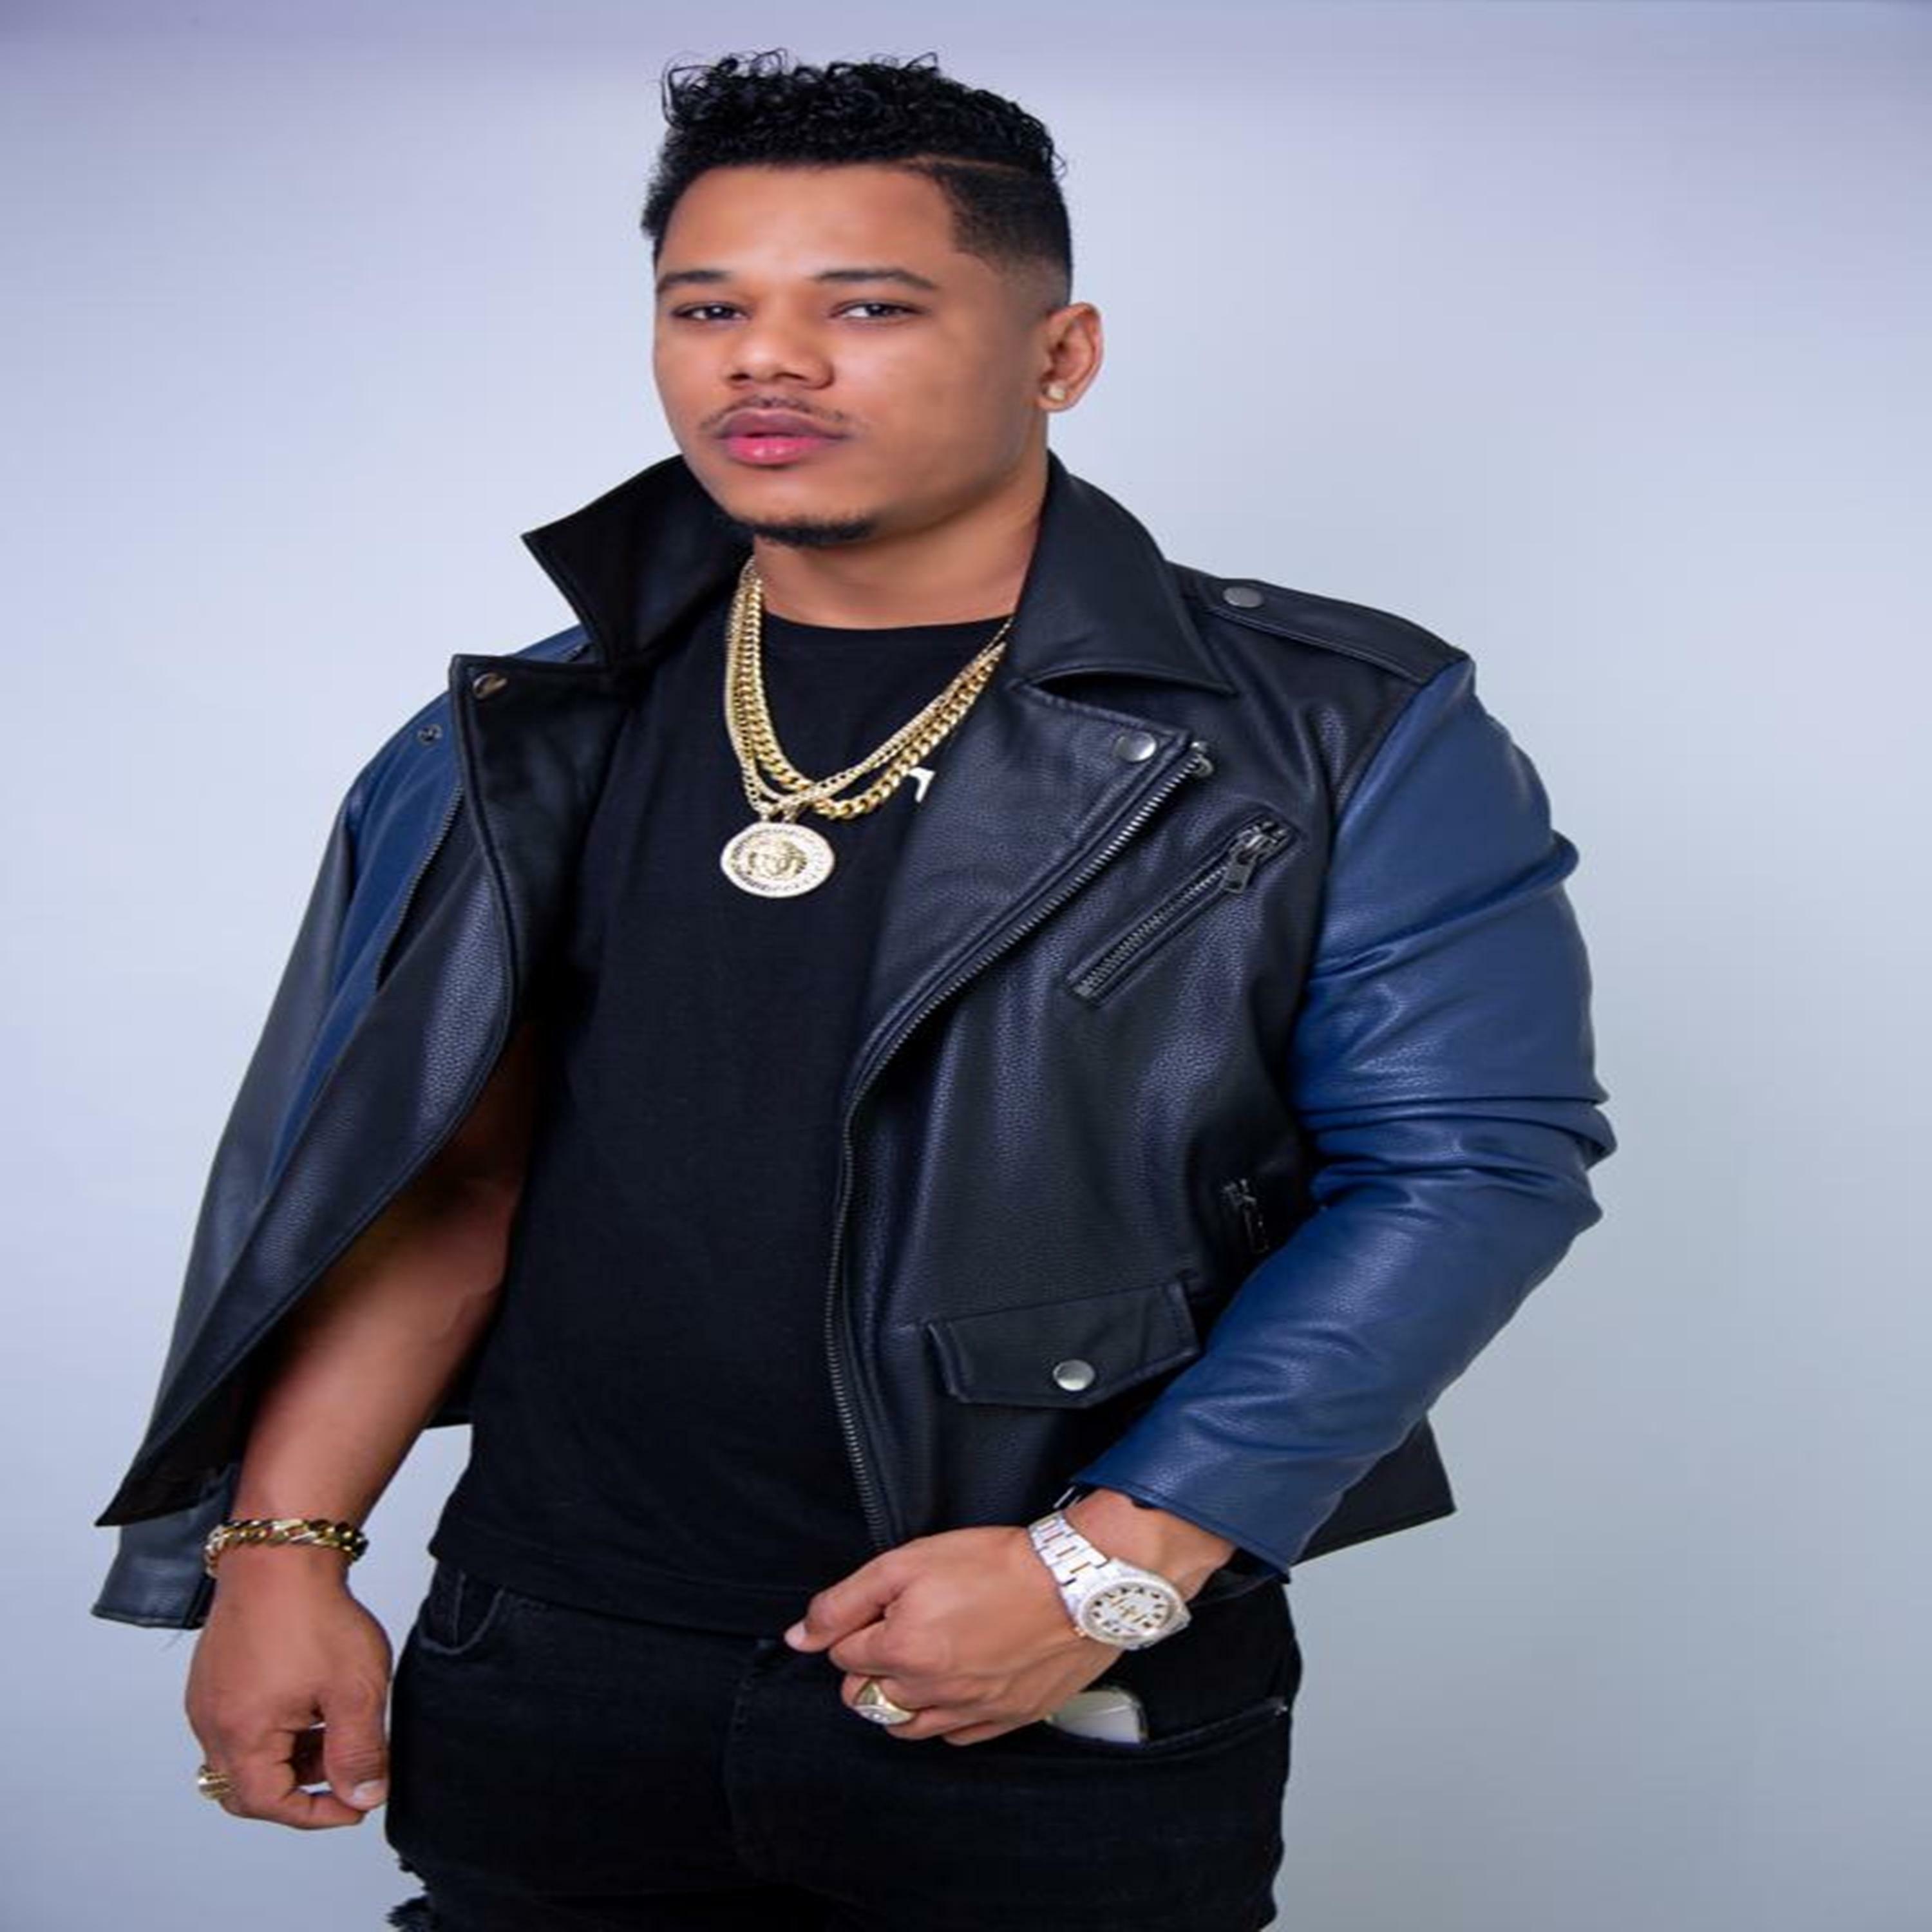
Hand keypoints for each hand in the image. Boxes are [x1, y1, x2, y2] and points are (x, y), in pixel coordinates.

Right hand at [184, 1549, 392, 1827]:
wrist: (281, 1552)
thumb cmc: (314, 1614)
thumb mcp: (354, 1689)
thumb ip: (359, 1751)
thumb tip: (364, 1796)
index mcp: (239, 1736)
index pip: (270, 1805)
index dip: (317, 1813)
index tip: (355, 1805)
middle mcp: (210, 1723)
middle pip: (247, 1788)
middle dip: (299, 1789)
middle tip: (343, 1770)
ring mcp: (206, 1698)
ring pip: (242, 1755)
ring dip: (288, 1757)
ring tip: (334, 1725)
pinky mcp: (212, 1675)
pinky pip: (237, 1723)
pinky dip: (273, 1729)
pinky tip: (310, 1700)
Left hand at [782, 1524, 1122, 1746]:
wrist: (1074, 1582)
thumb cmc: (996, 1563)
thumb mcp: (907, 1561)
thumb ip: (845, 1601)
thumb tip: (800, 1637)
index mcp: (901, 1651)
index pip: (843, 1656)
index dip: (857, 1626)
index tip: (883, 1606)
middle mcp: (931, 1692)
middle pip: (867, 1699)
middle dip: (870, 1668)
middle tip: (900, 1632)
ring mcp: (969, 1711)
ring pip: (905, 1726)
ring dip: (900, 1699)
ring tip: (922, 1660)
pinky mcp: (1004, 1719)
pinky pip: (954, 1737)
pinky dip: (944, 1717)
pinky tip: (955, 1684)